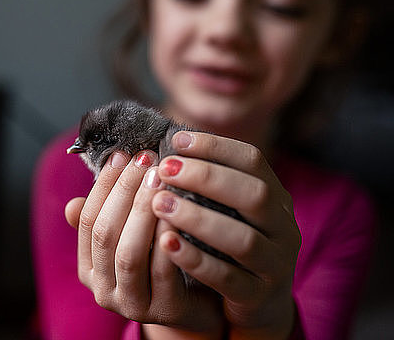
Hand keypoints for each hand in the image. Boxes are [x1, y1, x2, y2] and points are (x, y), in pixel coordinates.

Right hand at [65, 151, 224, 337]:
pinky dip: (168, 238)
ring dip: (143, 211)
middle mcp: (103, 289)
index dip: (103, 185)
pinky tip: (178, 210)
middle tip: (145, 160)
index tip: (122, 155)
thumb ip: (108, 217)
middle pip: (105, 234)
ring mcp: (132, 304)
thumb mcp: (131, 236)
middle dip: (124, 192)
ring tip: (160, 178)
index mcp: (89, 267)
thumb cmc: (161, 258)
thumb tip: (73, 202)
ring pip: (129, 253)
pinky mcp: (165, 310)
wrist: (199, 300)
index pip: (87, 220)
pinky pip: (164, 270)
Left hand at [152, 132, 301, 339]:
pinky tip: (167, 243)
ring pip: (243, 239)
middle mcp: (284, 228)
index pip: (252, 161)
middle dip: (207, 177)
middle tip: (164, 169)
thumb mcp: (229, 210)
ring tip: (159, 203)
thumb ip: (210, 182)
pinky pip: (228, 278)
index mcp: (276, 198)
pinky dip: (196, 260)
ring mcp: (275, 265)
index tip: (176, 141)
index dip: (215, 147)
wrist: (260, 303)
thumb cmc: (231, 244)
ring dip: (198, 218)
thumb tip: (171, 144)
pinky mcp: (258, 297)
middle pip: (255, 195)